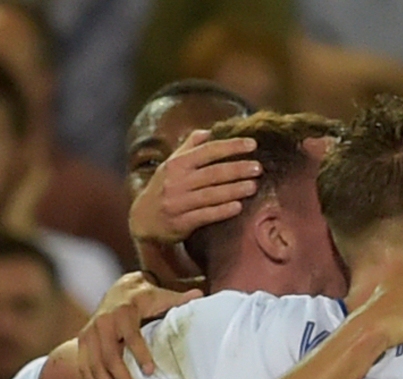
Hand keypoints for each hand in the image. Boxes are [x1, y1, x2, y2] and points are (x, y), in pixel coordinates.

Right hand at [78, 272, 201, 378]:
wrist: (118, 291)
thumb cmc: (144, 297)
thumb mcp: (160, 295)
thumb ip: (179, 299)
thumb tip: (200, 294)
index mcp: (123, 311)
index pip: (131, 335)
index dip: (140, 353)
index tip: (151, 372)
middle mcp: (103, 322)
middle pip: (109, 356)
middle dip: (122, 378)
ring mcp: (90, 333)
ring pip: (94, 364)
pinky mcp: (83, 341)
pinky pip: (85, 366)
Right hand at [129, 130, 261, 243]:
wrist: (143, 219)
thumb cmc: (164, 188)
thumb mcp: (171, 165)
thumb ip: (189, 147)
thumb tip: (208, 131)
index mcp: (177, 164)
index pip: (208, 151)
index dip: (231, 146)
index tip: (253, 144)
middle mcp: (177, 182)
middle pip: (213, 173)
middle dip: (237, 169)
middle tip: (258, 168)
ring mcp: (178, 202)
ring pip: (211, 194)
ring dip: (234, 190)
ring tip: (254, 186)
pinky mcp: (181, 222)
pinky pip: (205, 215)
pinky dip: (222, 211)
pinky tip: (238, 207)